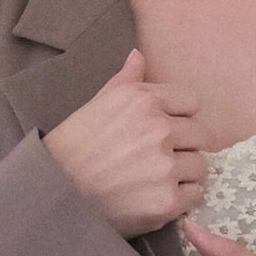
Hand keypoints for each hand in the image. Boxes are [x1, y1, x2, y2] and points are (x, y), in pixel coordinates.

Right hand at [41, 48, 208, 236]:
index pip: (191, 102)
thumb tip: (138, 55)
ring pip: (200, 165)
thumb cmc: (73, 147)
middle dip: (184, 145)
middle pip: (200, 134)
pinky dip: (180, 198)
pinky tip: (156, 196)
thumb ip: (125, 80)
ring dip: (184, 173)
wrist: (55, 194)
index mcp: (143, 100)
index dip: (180, 117)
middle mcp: (158, 129)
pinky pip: (195, 194)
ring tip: (155, 178)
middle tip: (159, 158)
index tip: (165, 131)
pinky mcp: (167, 200)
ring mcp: (165, 166)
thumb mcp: (97, 104)